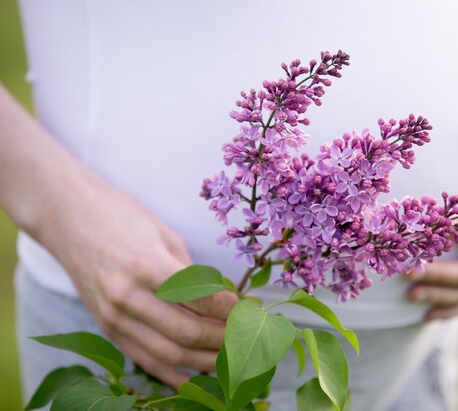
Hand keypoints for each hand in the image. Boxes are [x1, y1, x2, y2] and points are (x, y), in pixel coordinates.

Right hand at [40, 179, 238, 387]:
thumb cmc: (121, 217)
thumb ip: (191, 272)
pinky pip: (144, 360)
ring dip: (205, 361)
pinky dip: (173, 374)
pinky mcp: (106, 328)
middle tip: (247, 336)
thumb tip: (222, 301)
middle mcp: (128, 296)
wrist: (68, 217)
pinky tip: (198, 379)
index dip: (231, 309)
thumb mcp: (165, 234)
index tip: (249, 309)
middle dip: (224, 339)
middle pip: (187, 333)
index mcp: (147, 266)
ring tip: (231, 359)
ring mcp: (113, 317)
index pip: (200, 299)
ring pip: (168, 354)